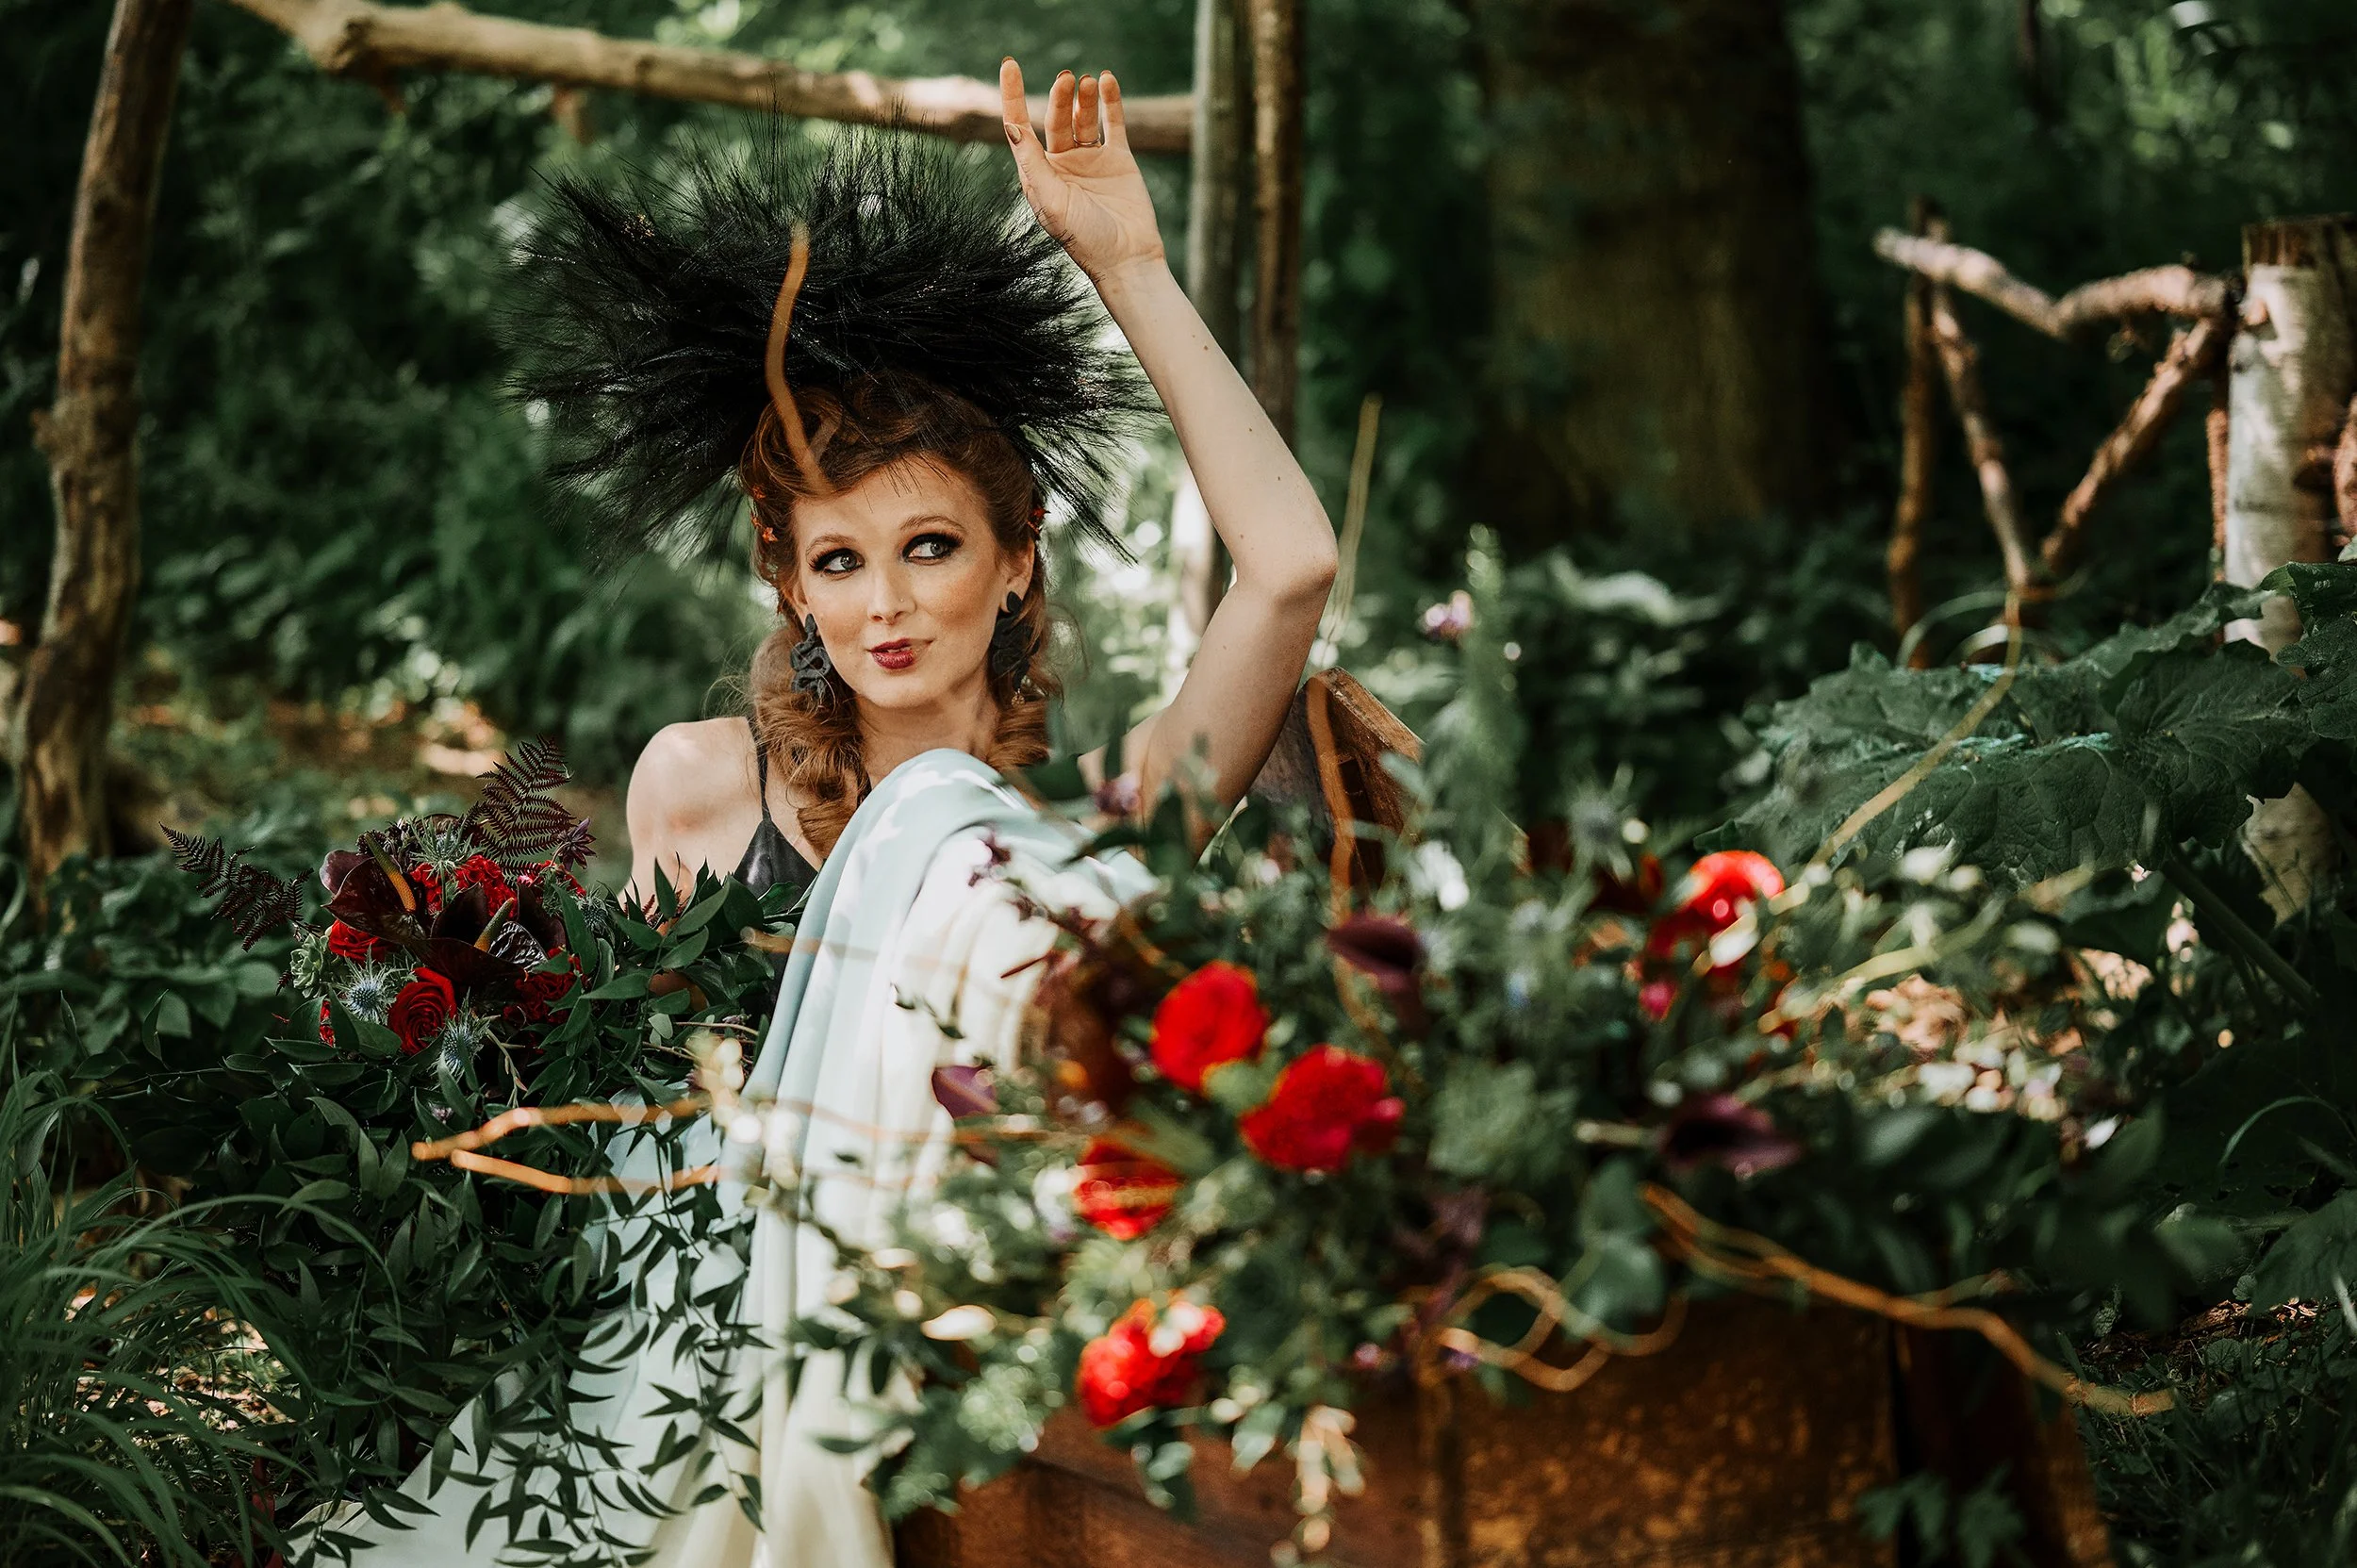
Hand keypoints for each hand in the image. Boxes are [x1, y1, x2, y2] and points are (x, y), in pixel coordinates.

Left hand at [1000, 60, 1165, 286]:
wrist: (1127, 258)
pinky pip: (1112, 123)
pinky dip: (1110, 101)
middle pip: (1055, 118)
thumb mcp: (1052, 202)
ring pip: (1083, 118)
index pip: (1020, 126)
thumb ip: (1032, 163)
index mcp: (1038, 174)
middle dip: (1059, 96)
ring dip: (1083, 97)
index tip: (1010, 64)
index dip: (1013, 95)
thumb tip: (1012, 125)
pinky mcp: (1118, 159)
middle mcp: (1062, 164)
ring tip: (1088, 81)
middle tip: (1067, 78)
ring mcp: (1091, 160)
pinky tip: (1106, 80)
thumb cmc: (1084, 239)